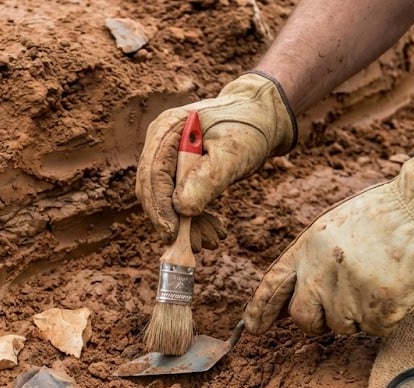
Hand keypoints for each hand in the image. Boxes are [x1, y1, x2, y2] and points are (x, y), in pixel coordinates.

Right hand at [136, 72, 296, 250]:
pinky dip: (192, 216)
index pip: (152, 175)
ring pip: (164, 198)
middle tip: (195, 245)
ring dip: (185, 223)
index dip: (160, 208)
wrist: (261, 116)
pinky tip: (211, 229)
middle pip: (153, 190)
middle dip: (172, 220)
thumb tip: (180, 209)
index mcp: (167, 130)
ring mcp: (166, 155)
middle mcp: (160, 142)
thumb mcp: (232, 155)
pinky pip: (176, 198)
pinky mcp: (177, 168)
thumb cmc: (248, 128)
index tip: (173, 234)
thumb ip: (206, 179)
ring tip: (211, 240)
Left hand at [244, 150, 413, 335]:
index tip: (253, 327)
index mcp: (308, 248)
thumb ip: (311, 260)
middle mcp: (322, 273)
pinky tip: (394, 288)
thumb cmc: (383, 217)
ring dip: (356, 315)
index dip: (260, 309)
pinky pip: (374, 330)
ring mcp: (350, 295)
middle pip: (303, 318)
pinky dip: (384, 317)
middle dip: (316, 320)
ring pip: (341, 327)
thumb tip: (294, 297)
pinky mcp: (379, 311)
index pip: (274, 285)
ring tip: (376, 281)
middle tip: (340, 305)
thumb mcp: (334, 227)